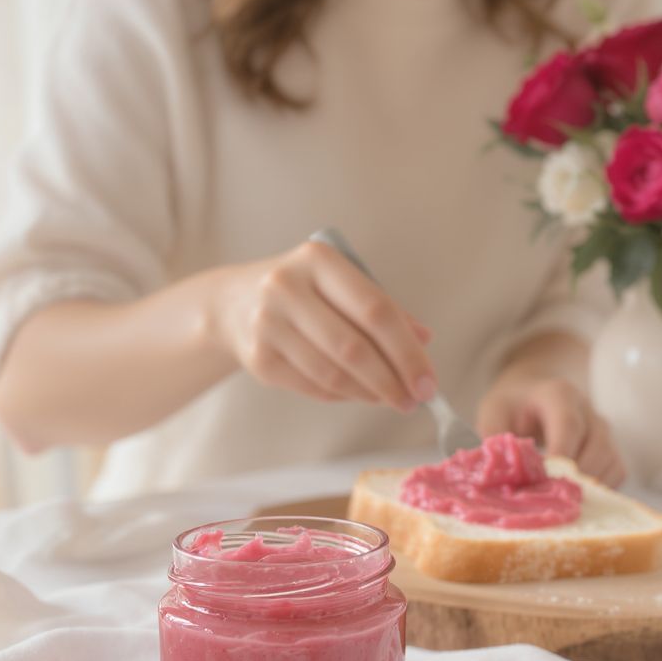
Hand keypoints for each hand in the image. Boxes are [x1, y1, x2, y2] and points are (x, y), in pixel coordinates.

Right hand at [213, 240, 434, 410]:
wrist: (232, 303)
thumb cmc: (304, 292)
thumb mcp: (339, 284)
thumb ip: (382, 308)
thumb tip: (425, 340)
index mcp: (319, 260)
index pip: (375, 310)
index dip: (407, 351)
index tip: (428, 380)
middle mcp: (287, 287)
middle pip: (354, 347)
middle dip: (392, 380)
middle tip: (415, 400)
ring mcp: (268, 324)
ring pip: (333, 373)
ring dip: (369, 393)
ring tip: (391, 399)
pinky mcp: (259, 359)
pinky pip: (314, 386)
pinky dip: (344, 395)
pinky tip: (360, 394)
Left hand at [478, 375, 624, 486]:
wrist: (530, 397)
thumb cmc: (512, 406)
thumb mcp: (493, 413)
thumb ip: (494, 439)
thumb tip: (498, 471)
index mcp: (559, 394)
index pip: (568, 425)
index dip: (561, 455)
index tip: (546, 481)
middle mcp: (587, 410)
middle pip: (595, 447)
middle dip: (573, 478)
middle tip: (548, 500)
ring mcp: (602, 430)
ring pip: (609, 463)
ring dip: (587, 487)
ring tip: (558, 500)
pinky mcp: (610, 449)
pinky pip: (616, 473)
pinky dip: (599, 490)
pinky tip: (572, 497)